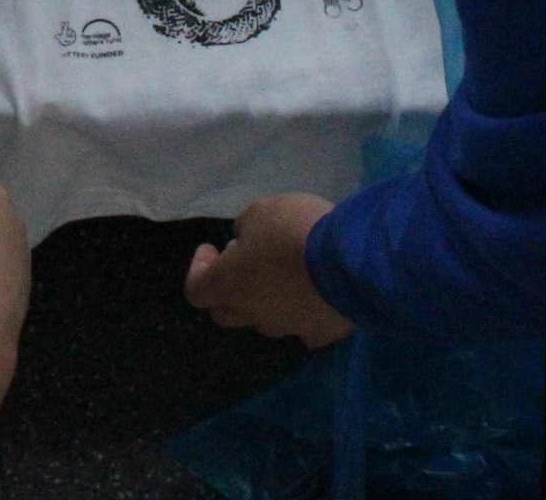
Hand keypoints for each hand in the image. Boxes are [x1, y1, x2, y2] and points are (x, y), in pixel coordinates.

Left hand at [184, 193, 354, 347]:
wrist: (349, 260)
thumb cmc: (293, 230)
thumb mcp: (260, 211)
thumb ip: (245, 229)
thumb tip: (246, 242)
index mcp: (229, 285)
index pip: (196, 290)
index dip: (198, 270)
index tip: (212, 249)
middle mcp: (252, 313)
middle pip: (226, 313)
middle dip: (229, 289)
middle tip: (245, 262)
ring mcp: (287, 328)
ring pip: (266, 320)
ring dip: (267, 299)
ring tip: (287, 273)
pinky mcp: (320, 333)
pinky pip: (304, 328)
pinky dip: (304, 314)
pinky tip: (315, 296)